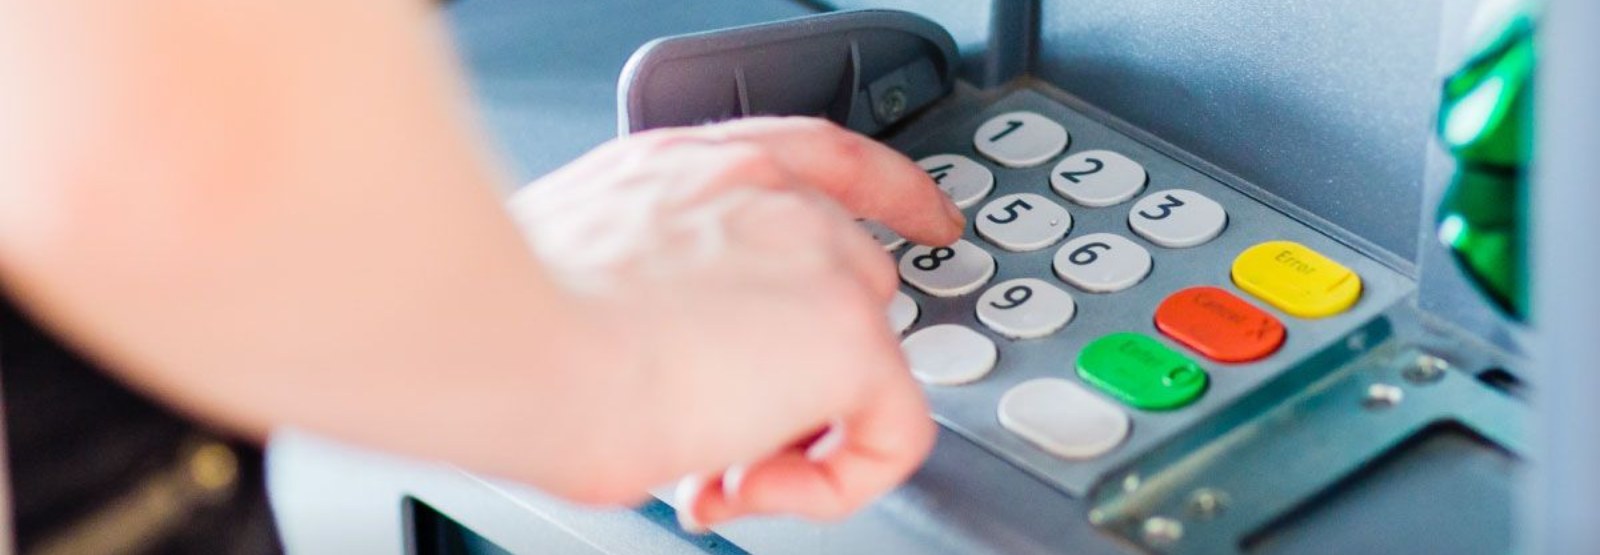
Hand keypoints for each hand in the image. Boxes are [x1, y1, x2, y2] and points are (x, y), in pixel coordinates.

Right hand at [509, 117, 962, 527]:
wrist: (508, 343)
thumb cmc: (506, 316)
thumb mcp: (584, 272)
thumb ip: (654, 290)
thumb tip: (668, 359)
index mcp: (696, 167)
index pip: (824, 159)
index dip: (889, 194)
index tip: (924, 221)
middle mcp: (766, 196)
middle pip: (849, 286)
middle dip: (790, 375)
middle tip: (713, 435)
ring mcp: (816, 258)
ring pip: (867, 364)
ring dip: (796, 433)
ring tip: (712, 465)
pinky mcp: (848, 335)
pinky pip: (891, 435)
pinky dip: (829, 486)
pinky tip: (749, 487)